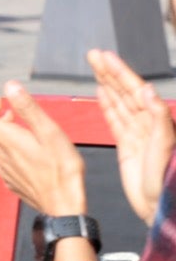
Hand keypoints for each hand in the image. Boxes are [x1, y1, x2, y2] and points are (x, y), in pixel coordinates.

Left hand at [0, 81, 85, 215]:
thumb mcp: (50, 133)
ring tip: (11, 117)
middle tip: (0, 102)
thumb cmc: (62, 169)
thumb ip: (28, 109)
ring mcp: (3, 168)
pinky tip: (18, 141)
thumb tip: (9, 86)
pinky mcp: (10, 178)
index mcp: (7, 140)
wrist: (63, 206)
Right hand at [91, 48, 172, 223]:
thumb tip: (145, 89)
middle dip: (109, 72)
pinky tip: (101, 94)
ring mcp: (137, 134)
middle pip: (124, 91)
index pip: (134, 89)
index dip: (119, 72)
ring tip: (95, 68)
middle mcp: (147, 123)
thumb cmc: (166, 178)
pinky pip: (115, 120)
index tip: (104, 57)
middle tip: (93, 55)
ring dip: (106, 84)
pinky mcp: (127, 147)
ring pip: (119, 103)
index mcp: (155, 120)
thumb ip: (158, 116)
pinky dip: (107, 105)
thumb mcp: (164, 145)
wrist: (161, 205)